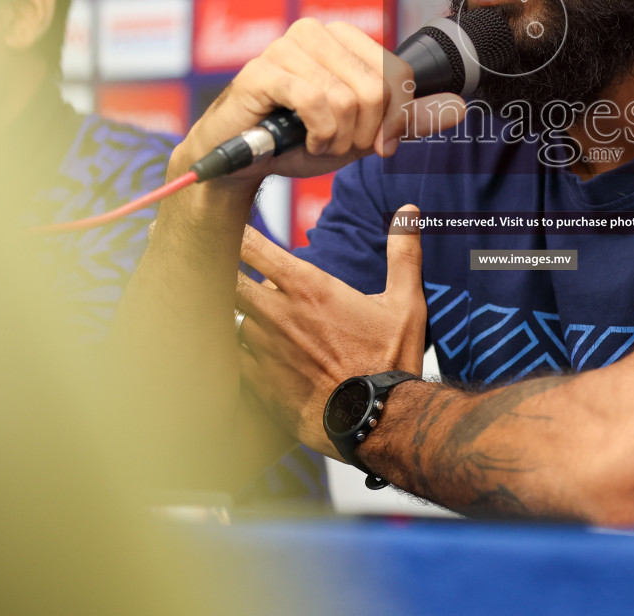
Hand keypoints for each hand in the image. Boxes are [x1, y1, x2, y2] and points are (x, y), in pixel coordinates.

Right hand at [167, 18, 467, 191]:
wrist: (243, 162)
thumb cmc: (301, 139)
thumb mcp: (364, 132)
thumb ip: (409, 119)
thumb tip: (461, 108)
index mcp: (344, 38)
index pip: (396, 73)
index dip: (393, 119)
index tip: (375, 143)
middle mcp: (316, 33)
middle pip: (375, 88)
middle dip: (363, 133)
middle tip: (338, 144)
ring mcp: (286, 47)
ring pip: (347, 98)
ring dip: (337, 138)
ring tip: (316, 142)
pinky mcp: (261, 71)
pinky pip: (316, 103)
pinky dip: (316, 134)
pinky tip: (300, 140)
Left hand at [233, 205, 427, 455]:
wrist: (378, 421)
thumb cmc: (390, 361)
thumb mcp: (406, 302)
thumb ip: (403, 252)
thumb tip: (409, 211)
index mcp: (307, 288)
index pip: (251, 245)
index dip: (235, 232)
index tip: (229, 226)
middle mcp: (277, 314)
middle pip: (225, 279)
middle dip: (224, 273)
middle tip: (228, 271)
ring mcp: (263, 350)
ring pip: (232, 321)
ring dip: (240, 318)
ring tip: (255, 323)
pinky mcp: (257, 382)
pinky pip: (233, 359)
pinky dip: (239, 355)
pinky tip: (254, 359)